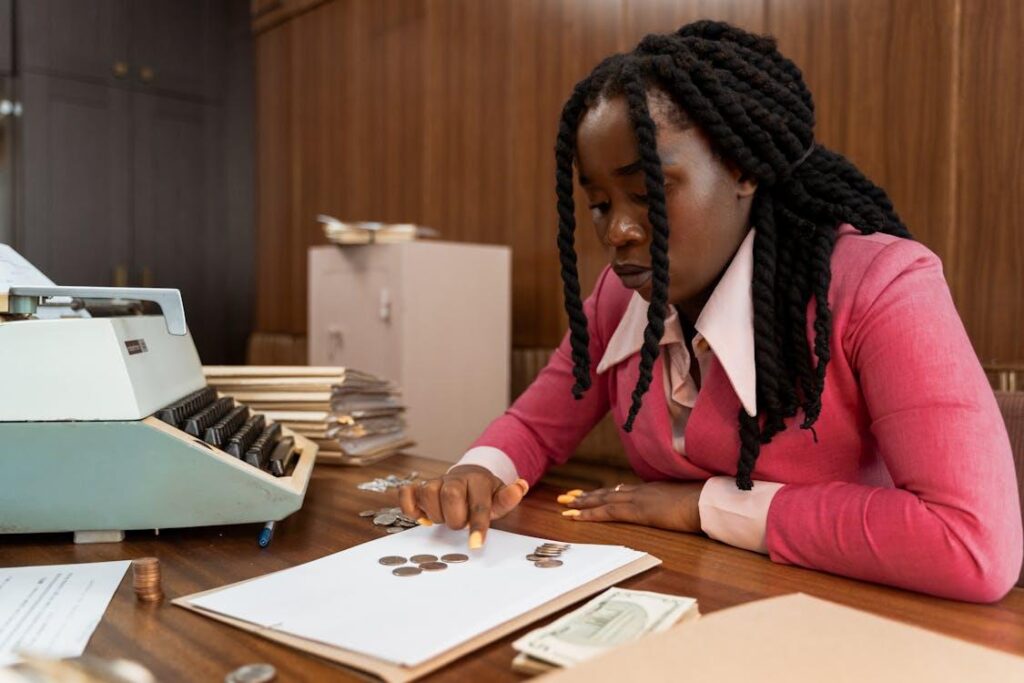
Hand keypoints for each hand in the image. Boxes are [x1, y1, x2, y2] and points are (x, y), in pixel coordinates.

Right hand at [399, 465, 529, 547]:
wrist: (469, 477)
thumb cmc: (484, 494)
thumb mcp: (499, 497)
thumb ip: (508, 497)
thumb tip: (521, 486)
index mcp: (479, 480)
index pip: (479, 504)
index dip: (477, 525)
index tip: (475, 544)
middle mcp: (455, 478)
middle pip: (450, 495)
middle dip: (455, 518)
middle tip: (460, 523)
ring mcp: (436, 481)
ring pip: (428, 494)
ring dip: (436, 514)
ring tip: (445, 517)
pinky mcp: (419, 487)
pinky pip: (407, 493)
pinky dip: (410, 507)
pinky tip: (421, 516)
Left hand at [560, 481, 704, 532]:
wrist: (708, 502)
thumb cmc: (702, 504)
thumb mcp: (684, 504)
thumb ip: (672, 505)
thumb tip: (668, 509)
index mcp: (652, 490)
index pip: (621, 490)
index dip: (604, 493)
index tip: (590, 494)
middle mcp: (641, 491)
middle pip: (607, 492)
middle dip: (586, 496)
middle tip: (566, 497)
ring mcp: (638, 499)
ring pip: (603, 500)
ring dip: (582, 503)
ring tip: (565, 505)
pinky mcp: (637, 511)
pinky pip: (607, 512)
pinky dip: (589, 513)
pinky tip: (576, 516)